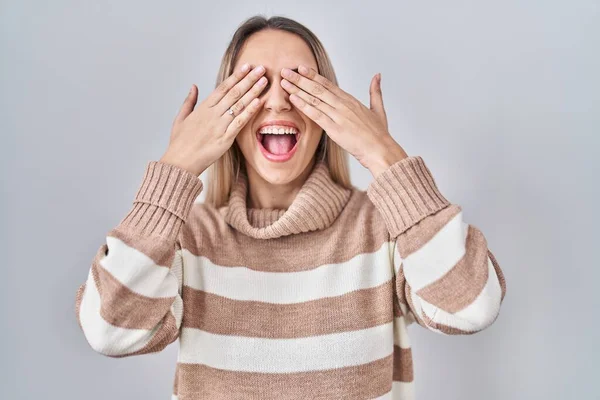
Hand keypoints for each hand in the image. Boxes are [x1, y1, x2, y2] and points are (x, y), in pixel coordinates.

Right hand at [160, 64, 268, 175]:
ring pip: (239, 104)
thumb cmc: (179, 142)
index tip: (247, 66)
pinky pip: (240, 122)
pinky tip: (259, 102)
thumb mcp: (180, 118)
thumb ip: (189, 101)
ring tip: (265, 81)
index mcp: (203, 108)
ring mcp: (219, 125)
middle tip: (262, 68)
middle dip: (249, 79)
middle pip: (234, 92)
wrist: (180, 162)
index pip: (223, 87)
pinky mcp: (225, 138)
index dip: (236, 76)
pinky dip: (250, 111)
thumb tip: (194, 86)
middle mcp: (213, 114)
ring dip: (253, 91)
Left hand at [279, 65, 407, 176]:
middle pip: (317, 88)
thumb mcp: (378, 109)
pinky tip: (293, 99)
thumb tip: (377, 76)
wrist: (380, 149)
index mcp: (350, 100)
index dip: (313, 75)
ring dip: (297, 90)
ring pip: (314, 99)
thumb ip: (375, 91)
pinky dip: (304, 106)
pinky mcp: (335, 129)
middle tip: (285, 71)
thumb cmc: (379, 133)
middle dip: (300, 79)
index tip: (301, 68)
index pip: (328, 84)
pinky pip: (316, 115)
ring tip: (284, 83)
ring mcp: (338, 116)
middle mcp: (343, 105)